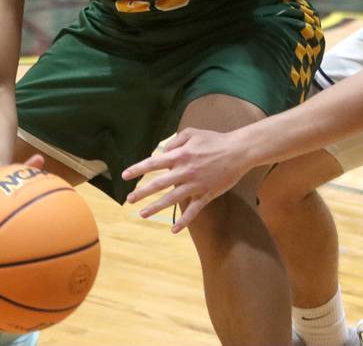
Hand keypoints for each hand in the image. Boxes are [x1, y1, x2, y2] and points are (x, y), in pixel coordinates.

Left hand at [122, 129, 249, 232]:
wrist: (238, 151)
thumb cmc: (215, 140)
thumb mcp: (192, 133)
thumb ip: (175, 141)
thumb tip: (162, 151)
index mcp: (180, 155)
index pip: (153, 163)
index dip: (138, 169)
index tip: (125, 176)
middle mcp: (185, 171)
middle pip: (158, 184)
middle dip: (142, 192)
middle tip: (129, 200)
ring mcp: (195, 185)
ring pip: (172, 199)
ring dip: (156, 207)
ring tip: (143, 214)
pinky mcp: (206, 194)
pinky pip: (193, 210)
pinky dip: (184, 221)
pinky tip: (174, 230)